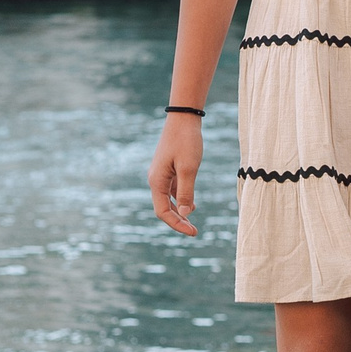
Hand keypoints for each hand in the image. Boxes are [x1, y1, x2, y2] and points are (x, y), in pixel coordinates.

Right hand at [150, 115, 201, 236]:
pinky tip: (191, 203)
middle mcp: (155, 179)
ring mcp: (161, 174)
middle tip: (195, 231)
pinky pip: (172, 190)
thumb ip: (186, 191)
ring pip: (168, 200)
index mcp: (156, 181)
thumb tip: (184, 213)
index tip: (193, 232)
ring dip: (179, 211)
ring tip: (193, 220)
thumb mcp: (189, 168)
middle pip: (164, 208)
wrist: (184, 119)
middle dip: (178, 220)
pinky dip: (181, 199)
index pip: (162, 211)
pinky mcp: (168, 169)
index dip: (176, 224)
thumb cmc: (186, 141)